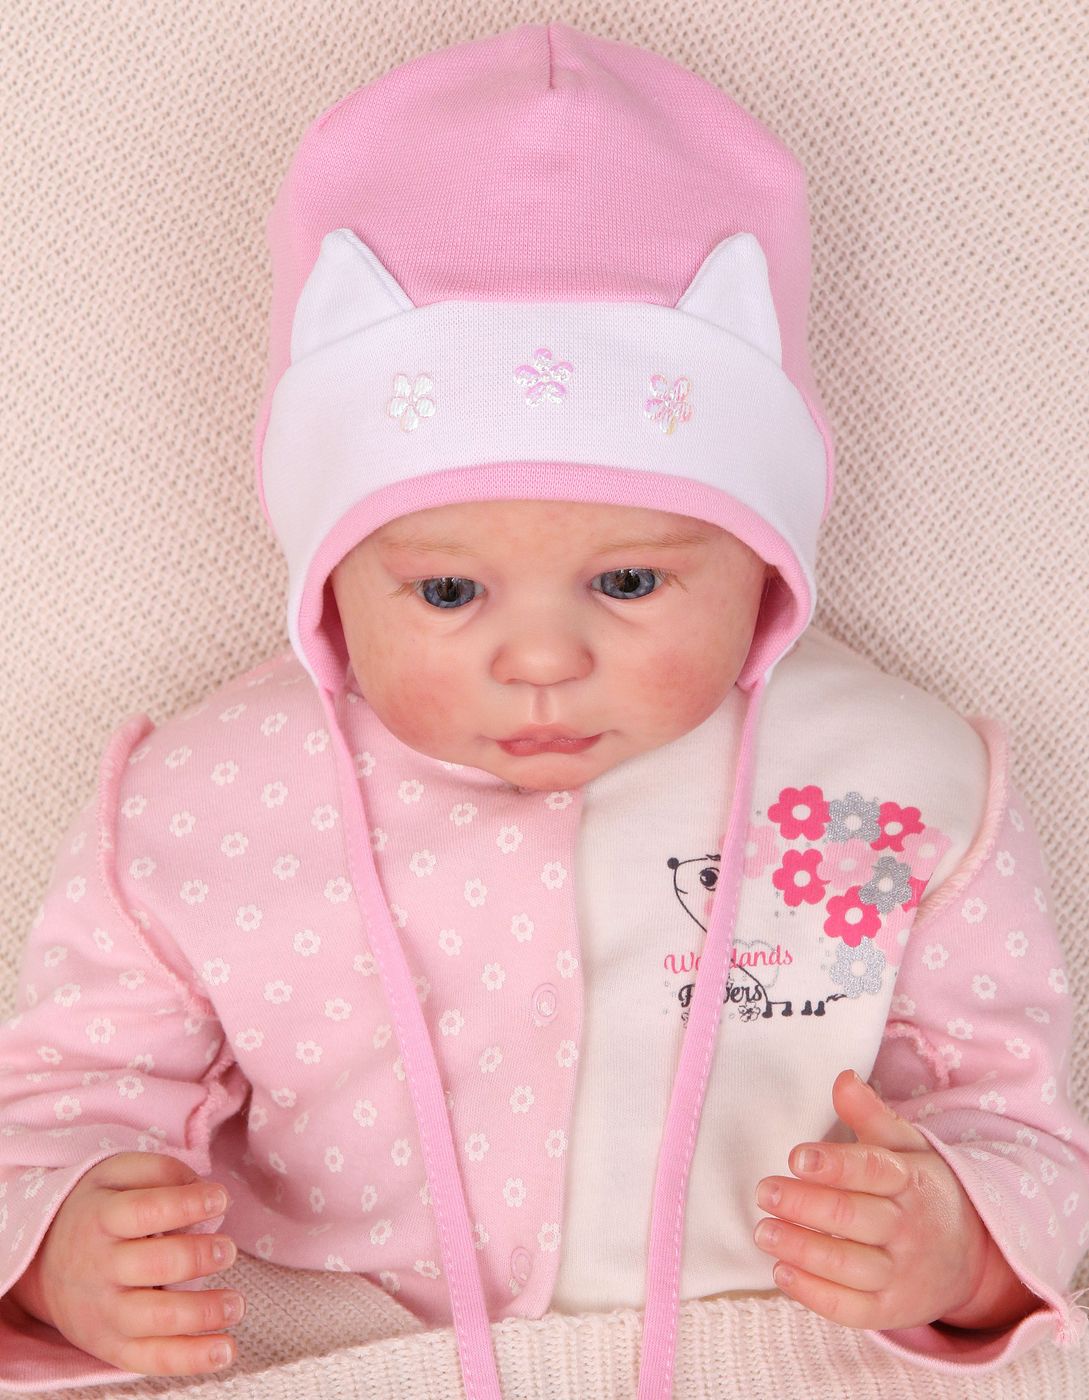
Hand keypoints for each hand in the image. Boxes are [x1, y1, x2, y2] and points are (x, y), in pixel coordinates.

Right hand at [8, 1152, 243, 1375]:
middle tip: (228, 1250)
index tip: (221, 1198)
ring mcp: (104, 1312)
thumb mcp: (116, 1174)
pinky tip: (225, 1351)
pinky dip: (191, 1359)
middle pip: (154, 1266)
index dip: (187, 1204)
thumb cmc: (97, 1210)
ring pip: (155, 1319)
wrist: (40, 1263)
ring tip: (235, 1304)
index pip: (145, 1211)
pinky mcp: (110, 1346)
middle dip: (199, 1258)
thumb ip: (161, 1173)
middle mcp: (99, 1268)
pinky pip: (150, 1359)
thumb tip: (203, 1188)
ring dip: (203, 1313)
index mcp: (100, 1218)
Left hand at [753, 1068, 1005, 1330]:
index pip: (873, 1171)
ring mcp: (903, 1274)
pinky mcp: (892, 1310)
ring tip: (764, 1230)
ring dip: (802, 1249)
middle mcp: (910, 1229)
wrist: (971, 1255)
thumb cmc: (921, 1189)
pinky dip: (815, 1294)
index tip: (796, 1156)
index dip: (834, 1165)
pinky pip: (853, 1310)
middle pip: (854, 1218)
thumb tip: (842, 1078)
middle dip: (805, 1205)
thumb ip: (870, 1114)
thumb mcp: (906, 1146)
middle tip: (765, 1192)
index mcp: (912, 1181)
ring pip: (850, 1266)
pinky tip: (782, 1271)